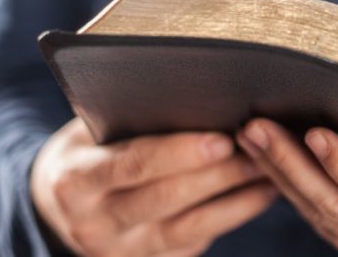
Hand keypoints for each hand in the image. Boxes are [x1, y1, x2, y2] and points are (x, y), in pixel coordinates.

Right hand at [31, 118, 278, 256]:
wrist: (64, 203)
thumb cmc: (92, 148)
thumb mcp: (94, 131)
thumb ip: (134, 120)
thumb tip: (204, 95)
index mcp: (76, 181)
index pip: (133, 164)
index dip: (180, 153)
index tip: (223, 138)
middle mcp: (94, 223)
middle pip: (166, 198)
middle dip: (219, 175)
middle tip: (261, 151)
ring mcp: (122, 250)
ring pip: (188, 227)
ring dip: (237, 200)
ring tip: (273, 173)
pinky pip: (196, 241)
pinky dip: (233, 216)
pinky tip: (264, 193)